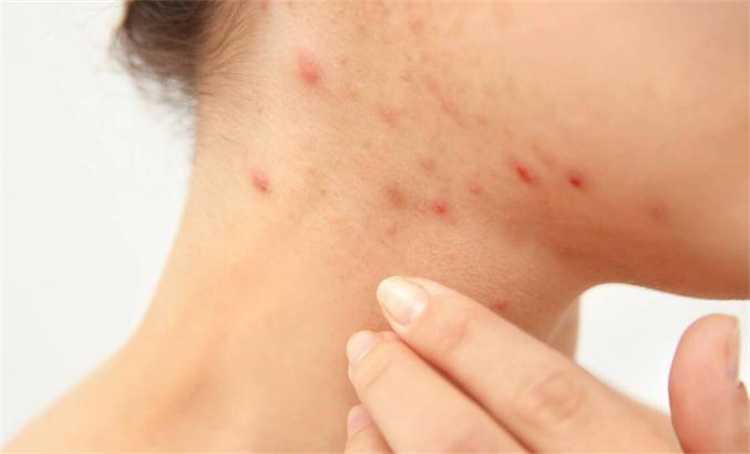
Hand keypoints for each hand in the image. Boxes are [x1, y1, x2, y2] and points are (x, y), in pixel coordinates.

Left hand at [343, 277, 748, 451]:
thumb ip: (722, 427)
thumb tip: (711, 331)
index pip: (545, 397)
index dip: (465, 337)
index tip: (404, 293)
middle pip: (462, 446)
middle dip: (401, 384)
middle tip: (365, 339)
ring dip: (377, 441)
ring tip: (357, 394)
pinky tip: (363, 446)